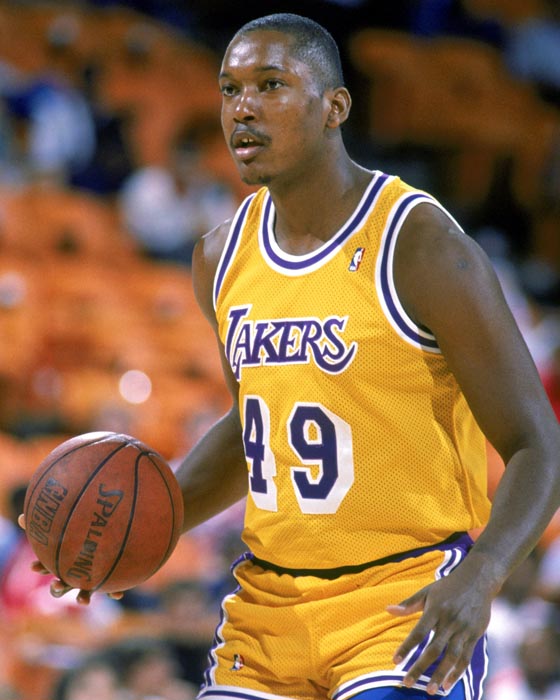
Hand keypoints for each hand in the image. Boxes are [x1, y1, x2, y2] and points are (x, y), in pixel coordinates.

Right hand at [18, 514, 123, 604]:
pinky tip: (118, 594)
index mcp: (63, 563)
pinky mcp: (109, 582)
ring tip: (82, 600)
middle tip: (56, 585)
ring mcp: (91, 581)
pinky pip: (111, 589)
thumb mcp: (65, 527)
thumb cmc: (83, 535)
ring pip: (84, 593)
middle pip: (62, 586)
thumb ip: (48, 523)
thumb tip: (21, 515)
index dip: (41, 567)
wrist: (113, 546)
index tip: (33, 566)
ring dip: (82, 597)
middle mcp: (75, 575)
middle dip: (58, 588)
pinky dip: (114, 592)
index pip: (47, 567)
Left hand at [386, 572, 492, 694]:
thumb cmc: (448, 587)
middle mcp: (449, 620)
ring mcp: (463, 629)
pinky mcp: (475, 635)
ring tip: (430, 690)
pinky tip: (448, 684)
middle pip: (433, 648)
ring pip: (451, 656)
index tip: (395, 660)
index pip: (418, 632)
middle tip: (407, 683)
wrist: (478, 580)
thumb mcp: (427, 591)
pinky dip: (457, 672)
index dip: (407, 647)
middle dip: (420, 667)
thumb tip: (387, 610)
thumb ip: (408, 604)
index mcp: (435, 609)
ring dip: (440, 674)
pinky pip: (465, 657)